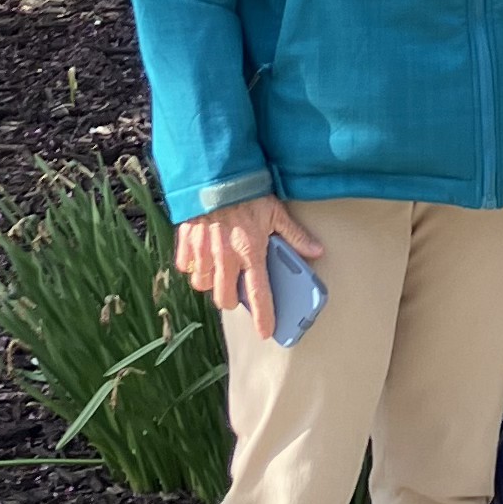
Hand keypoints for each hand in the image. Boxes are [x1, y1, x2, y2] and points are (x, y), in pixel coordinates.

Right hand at [173, 195, 321, 340]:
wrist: (214, 171)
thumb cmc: (247, 191)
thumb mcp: (276, 211)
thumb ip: (295, 235)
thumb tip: (317, 251)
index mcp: (250, 252)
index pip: (260, 294)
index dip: (263, 316)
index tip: (265, 332)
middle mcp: (225, 257)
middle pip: (225, 298)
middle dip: (232, 299)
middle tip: (237, 289)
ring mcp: (203, 251)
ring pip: (203, 285)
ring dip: (211, 283)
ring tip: (219, 271)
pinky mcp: (186, 242)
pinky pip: (185, 266)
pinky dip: (192, 265)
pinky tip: (201, 256)